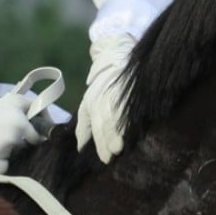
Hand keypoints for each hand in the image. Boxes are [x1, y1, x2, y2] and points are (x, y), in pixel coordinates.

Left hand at [75, 34, 134, 162]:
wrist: (115, 57)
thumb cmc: (102, 86)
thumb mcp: (88, 102)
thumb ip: (84, 125)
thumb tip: (80, 147)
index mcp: (92, 102)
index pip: (95, 125)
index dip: (101, 142)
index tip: (106, 158)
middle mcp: (103, 97)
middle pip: (105, 121)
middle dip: (109, 137)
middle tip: (114, 153)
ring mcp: (116, 91)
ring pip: (116, 113)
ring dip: (119, 130)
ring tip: (123, 145)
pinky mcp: (129, 86)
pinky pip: (130, 103)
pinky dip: (131, 116)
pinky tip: (135, 127)